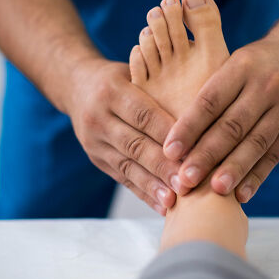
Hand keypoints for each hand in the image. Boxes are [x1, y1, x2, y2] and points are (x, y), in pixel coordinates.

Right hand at [68, 59, 182, 213]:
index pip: (142, 115)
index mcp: (111, 91)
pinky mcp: (97, 159)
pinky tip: (163, 206)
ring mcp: (94, 142)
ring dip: (153, 186)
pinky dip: (144, 193)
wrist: (76, 85)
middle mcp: (98, 118)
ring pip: (127, 166)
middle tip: (187, 182)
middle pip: (134, 145)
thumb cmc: (120, 77)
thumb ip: (161, 86)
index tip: (192, 150)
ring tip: (175, 201)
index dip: (167, 134)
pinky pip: (123, 179)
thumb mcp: (136, 71)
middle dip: (162, 166)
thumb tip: (202, 102)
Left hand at [163, 36, 278, 202]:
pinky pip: (274, 155)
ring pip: (255, 143)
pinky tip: (241, 195)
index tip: (169, 152)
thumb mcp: (233, 61)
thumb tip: (170, 127)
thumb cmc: (255, 63)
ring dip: (234, 170)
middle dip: (207, 155)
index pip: (210, 100)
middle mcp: (266, 85)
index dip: (188, 128)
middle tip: (186, 180)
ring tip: (214, 191)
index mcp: (241, 66)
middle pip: (232, 126)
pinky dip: (257, 176)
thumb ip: (209, 89)